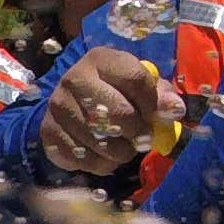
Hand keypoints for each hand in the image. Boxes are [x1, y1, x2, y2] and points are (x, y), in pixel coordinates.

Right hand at [38, 47, 179, 173]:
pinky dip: (101, 164)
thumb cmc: (113, 92)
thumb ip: (160, 95)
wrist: (70, 105)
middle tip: (142, 138)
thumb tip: (174, 110)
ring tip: (123, 146)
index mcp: (100, 59)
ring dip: (121, 152)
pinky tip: (103, 155)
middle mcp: (73, 78)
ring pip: (102, 142)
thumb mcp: (137, 85)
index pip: (135, 79)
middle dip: (138, 132)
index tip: (157, 115)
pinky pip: (85, 160)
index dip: (153, 103)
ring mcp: (58, 107)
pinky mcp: (48, 133)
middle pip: (119, 112)